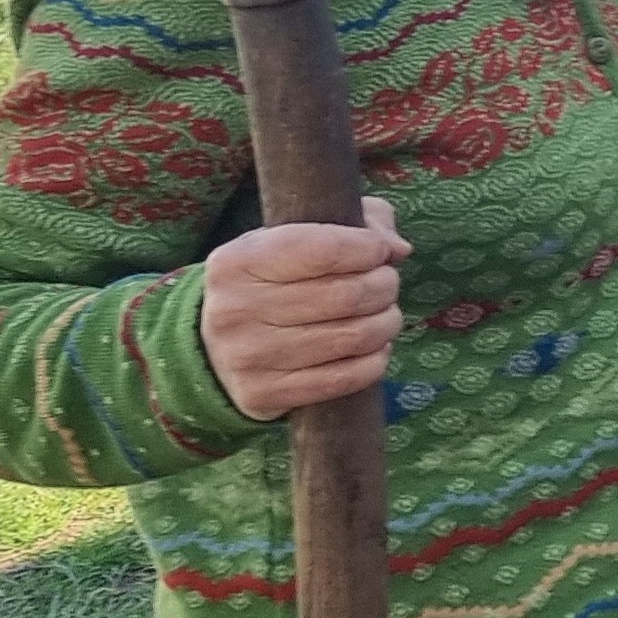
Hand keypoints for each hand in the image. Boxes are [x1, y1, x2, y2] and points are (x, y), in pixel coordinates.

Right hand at [199, 198, 408, 421]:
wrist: (220, 346)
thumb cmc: (276, 279)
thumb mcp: (300, 236)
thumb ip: (358, 223)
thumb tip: (397, 248)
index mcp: (237, 262)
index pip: (324, 250)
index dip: (368, 249)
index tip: (380, 251)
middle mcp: (235, 310)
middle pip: (346, 295)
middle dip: (384, 286)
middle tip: (387, 284)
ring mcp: (247, 357)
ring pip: (352, 337)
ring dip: (386, 323)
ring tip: (386, 314)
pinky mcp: (263, 394)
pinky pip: (344, 379)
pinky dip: (375, 361)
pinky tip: (375, 347)